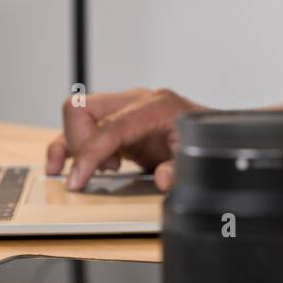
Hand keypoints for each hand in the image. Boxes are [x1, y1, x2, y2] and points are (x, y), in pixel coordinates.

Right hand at [45, 87, 205, 190]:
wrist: (216, 132)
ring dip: (75, 144)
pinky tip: (66, 165)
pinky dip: (70, 143)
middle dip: (80, 145)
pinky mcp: (117, 120)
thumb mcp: (199, 157)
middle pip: (83, 109)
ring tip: (91, 171)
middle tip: (103, 171)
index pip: (110, 126)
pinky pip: (82, 124)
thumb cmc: (206, 139)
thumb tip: (163, 178)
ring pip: (77, 113)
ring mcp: (125, 108)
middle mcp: (136, 101)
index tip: (77, 181)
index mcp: (157, 106)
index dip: (89, 155)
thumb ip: (181, 169)